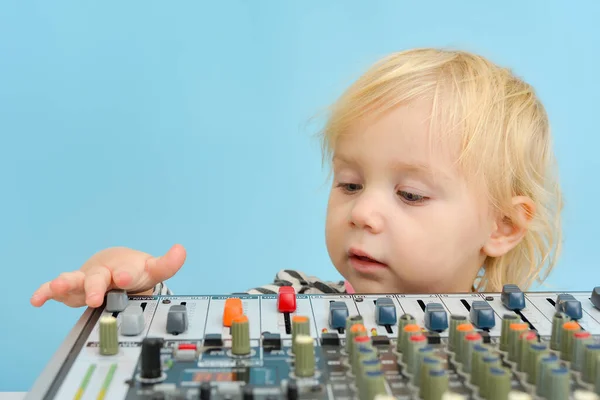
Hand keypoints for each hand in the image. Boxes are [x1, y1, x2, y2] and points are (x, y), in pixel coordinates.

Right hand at [30, 244, 185, 307]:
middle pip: (98, 278)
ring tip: (60, 287)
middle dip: (96, 286)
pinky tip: (37, 299)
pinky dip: (46, 292)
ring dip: (66, 283)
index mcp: (124, 268)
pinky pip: (56, 289)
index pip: (126, 270)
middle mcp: (103, 273)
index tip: (126, 278)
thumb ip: (167, 264)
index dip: (127, 274)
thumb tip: (181, 250)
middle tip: (96, 297)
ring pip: (75, 280)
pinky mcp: (73, 289)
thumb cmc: (133, 270)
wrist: (114, 266)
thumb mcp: (152, 271)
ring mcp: (86, 280)